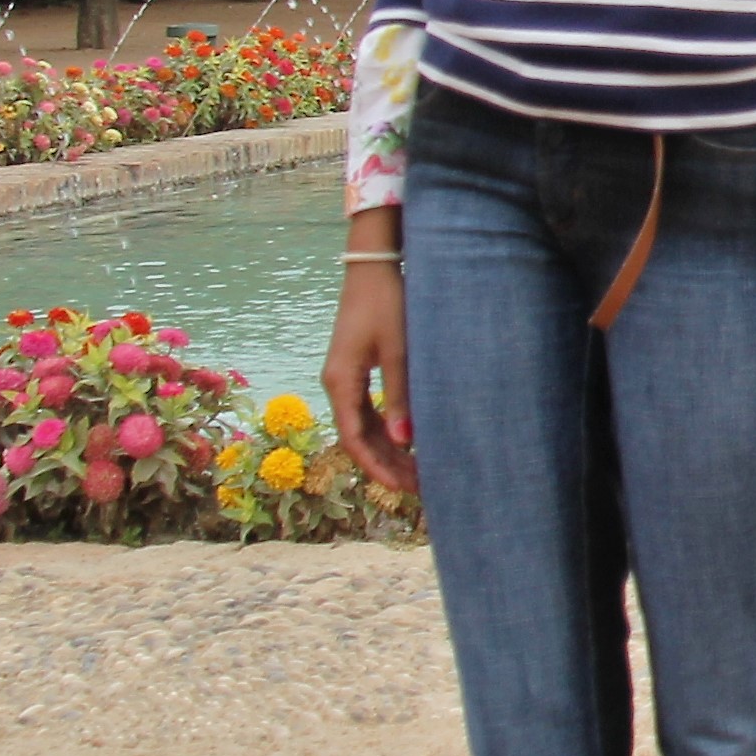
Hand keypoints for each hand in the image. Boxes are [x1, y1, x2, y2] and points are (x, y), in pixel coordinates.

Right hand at [324, 206, 415, 497]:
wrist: (373, 268)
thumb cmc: (387, 304)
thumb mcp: (397, 351)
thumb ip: (400, 397)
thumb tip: (404, 442)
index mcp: (341, 382)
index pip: (354, 439)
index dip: (378, 467)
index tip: (402, 487)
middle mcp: (336, 384)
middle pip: (358, 438)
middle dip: (387, 464)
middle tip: (419, 487)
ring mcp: (343, 377)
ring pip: (362, 426)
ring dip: (387, 450)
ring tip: (416, 471)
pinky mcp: (354, 370)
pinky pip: (366, 410)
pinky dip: (385, 430)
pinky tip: (408, 442)